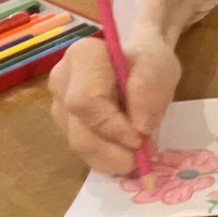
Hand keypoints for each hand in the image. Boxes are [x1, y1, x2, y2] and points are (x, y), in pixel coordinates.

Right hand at [48, 33, 179, 174]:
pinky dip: (108, 159)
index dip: (114, 127)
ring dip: (113, 158)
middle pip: (79, 130)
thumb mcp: (157, 67)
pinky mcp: (66, 125)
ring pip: (79, 145)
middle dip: (115, 151)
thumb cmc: (147, 60)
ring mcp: (60, 105)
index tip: (142, 137)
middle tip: (145, 154)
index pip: (86, 102)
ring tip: (139, 152)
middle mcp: (62, 82)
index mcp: (81, 58)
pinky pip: (83, 151)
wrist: (138, 63)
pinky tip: (126, 152)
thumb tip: (140, 128)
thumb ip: (148, 90)